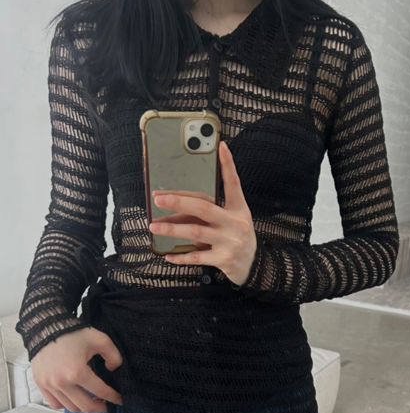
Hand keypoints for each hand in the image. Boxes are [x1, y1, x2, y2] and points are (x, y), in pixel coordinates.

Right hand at [31, 328, 123, 412]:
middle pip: (86, 406)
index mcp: (78, 372)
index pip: (101, 392)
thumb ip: (114, 356)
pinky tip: (75, 398)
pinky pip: (55, 404)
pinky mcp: (41, 384)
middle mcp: (62, 382)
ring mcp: (50, 385)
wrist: (46, 327)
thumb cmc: (72, 333)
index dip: (114, 398)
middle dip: (101, 408)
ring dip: (84, 407)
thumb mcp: (100, 340)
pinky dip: (66, 405)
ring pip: (71, 408)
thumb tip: (113, 369)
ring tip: (93, 401)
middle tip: (108, 405)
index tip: (120, 400)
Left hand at [149, 140, 256, 285]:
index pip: (233, 183)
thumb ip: (210, 210)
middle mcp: (234, 223)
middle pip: (204, 208)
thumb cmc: (237, 236)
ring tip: (153, 226)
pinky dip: (181, 257)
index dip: (228, 165)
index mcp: (238, 209)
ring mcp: (229, 241)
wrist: (254, 265)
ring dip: (172, 229)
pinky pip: (198, 257)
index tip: (221, 147)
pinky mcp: (223, 259)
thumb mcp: (234, 218)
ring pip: (196, 231)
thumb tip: (177, 204)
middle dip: (179, 201)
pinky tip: (167, 255)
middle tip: (158, 198)